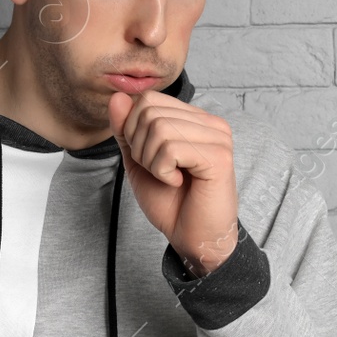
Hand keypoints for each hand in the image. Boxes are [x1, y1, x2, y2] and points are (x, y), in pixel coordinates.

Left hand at [107, 90, 239, 275]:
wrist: (193, 238)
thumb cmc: (171, 203)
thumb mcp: (138, 161)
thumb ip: (127, 130)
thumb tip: (118, 98)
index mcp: (194, 119)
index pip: (148, 99)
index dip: (133, 129)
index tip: (150, 159)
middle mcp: (210, 122)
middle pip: (149, 110)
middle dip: (140, 146)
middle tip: (160, 171)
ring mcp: (217, 137)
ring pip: (158, 128)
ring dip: (152, 162)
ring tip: (170, 178)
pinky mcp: (219, 156)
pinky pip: (171, 149)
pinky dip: (163, 171)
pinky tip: (180, 183)